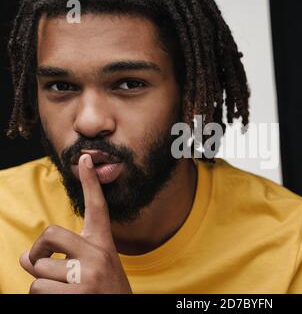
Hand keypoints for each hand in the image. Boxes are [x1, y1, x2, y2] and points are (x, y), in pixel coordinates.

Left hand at [19, 154, 131, 293]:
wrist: (124, 313)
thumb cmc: (104, 292)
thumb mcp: (92, 270)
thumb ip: (63, 259)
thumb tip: (21, 257)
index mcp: (103, 246)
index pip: (97, 208)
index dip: (90, 183)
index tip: (84, 158)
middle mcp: (98, 256)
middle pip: (49, 235)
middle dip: (37, 254)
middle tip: (43, 266)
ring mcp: (88, 275)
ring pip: (38, 271)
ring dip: (42, 285)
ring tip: (64, 293)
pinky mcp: (78, 294)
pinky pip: (37, 290)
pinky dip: (44, 298)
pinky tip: (64, 301)